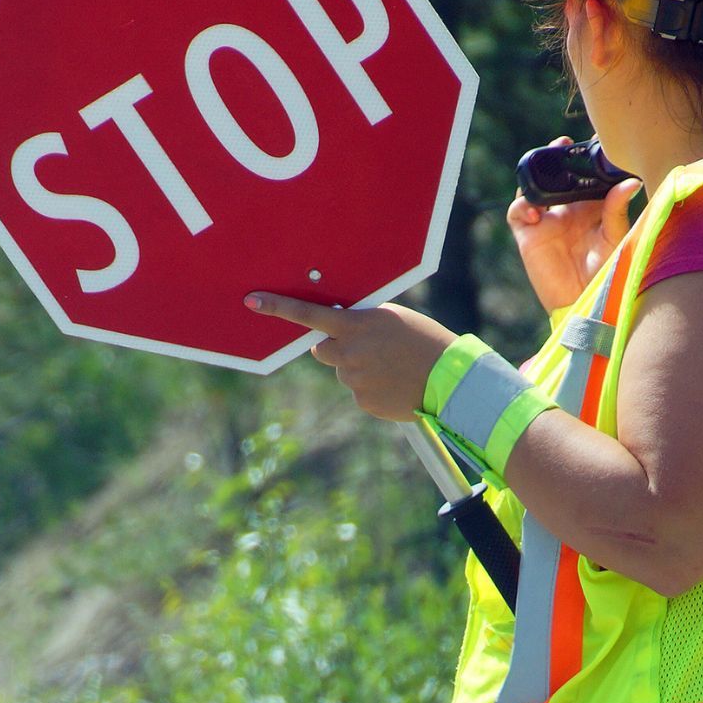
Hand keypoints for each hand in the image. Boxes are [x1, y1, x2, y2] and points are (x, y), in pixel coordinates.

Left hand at [244, 293, 454, 421]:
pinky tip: (395, 384)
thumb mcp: (392, 319)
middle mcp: (349, 352)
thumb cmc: (424, 341)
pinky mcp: (362, 401)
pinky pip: (358, 392)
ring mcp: (354, 380)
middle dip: (336, 348)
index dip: (279, 307)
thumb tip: (340, 330)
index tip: (252, 301)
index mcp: (356, 325)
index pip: (309, 314)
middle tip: (366, 347)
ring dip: (359, 369)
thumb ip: (361, 321)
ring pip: (343, 372)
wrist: (449, 379)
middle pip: (321, 350)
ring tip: (392, 367)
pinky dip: (372, 388)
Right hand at [506, 138, 641, 313]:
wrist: (585, 302)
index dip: (587, 159)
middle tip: (565, 144)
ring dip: (535, 173)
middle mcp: (567, 211)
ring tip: (546, 164)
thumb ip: (618, 210)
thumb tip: (631, 182)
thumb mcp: (615, 238)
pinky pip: (517, 212)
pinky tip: (536, 212)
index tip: (595, 143)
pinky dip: (522, 206)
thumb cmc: (606, 273)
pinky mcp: (529, 236)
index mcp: (590, 208)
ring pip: (534, 187)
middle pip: (557, 176)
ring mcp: (546, 222)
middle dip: (557, 157)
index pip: (585, 176)